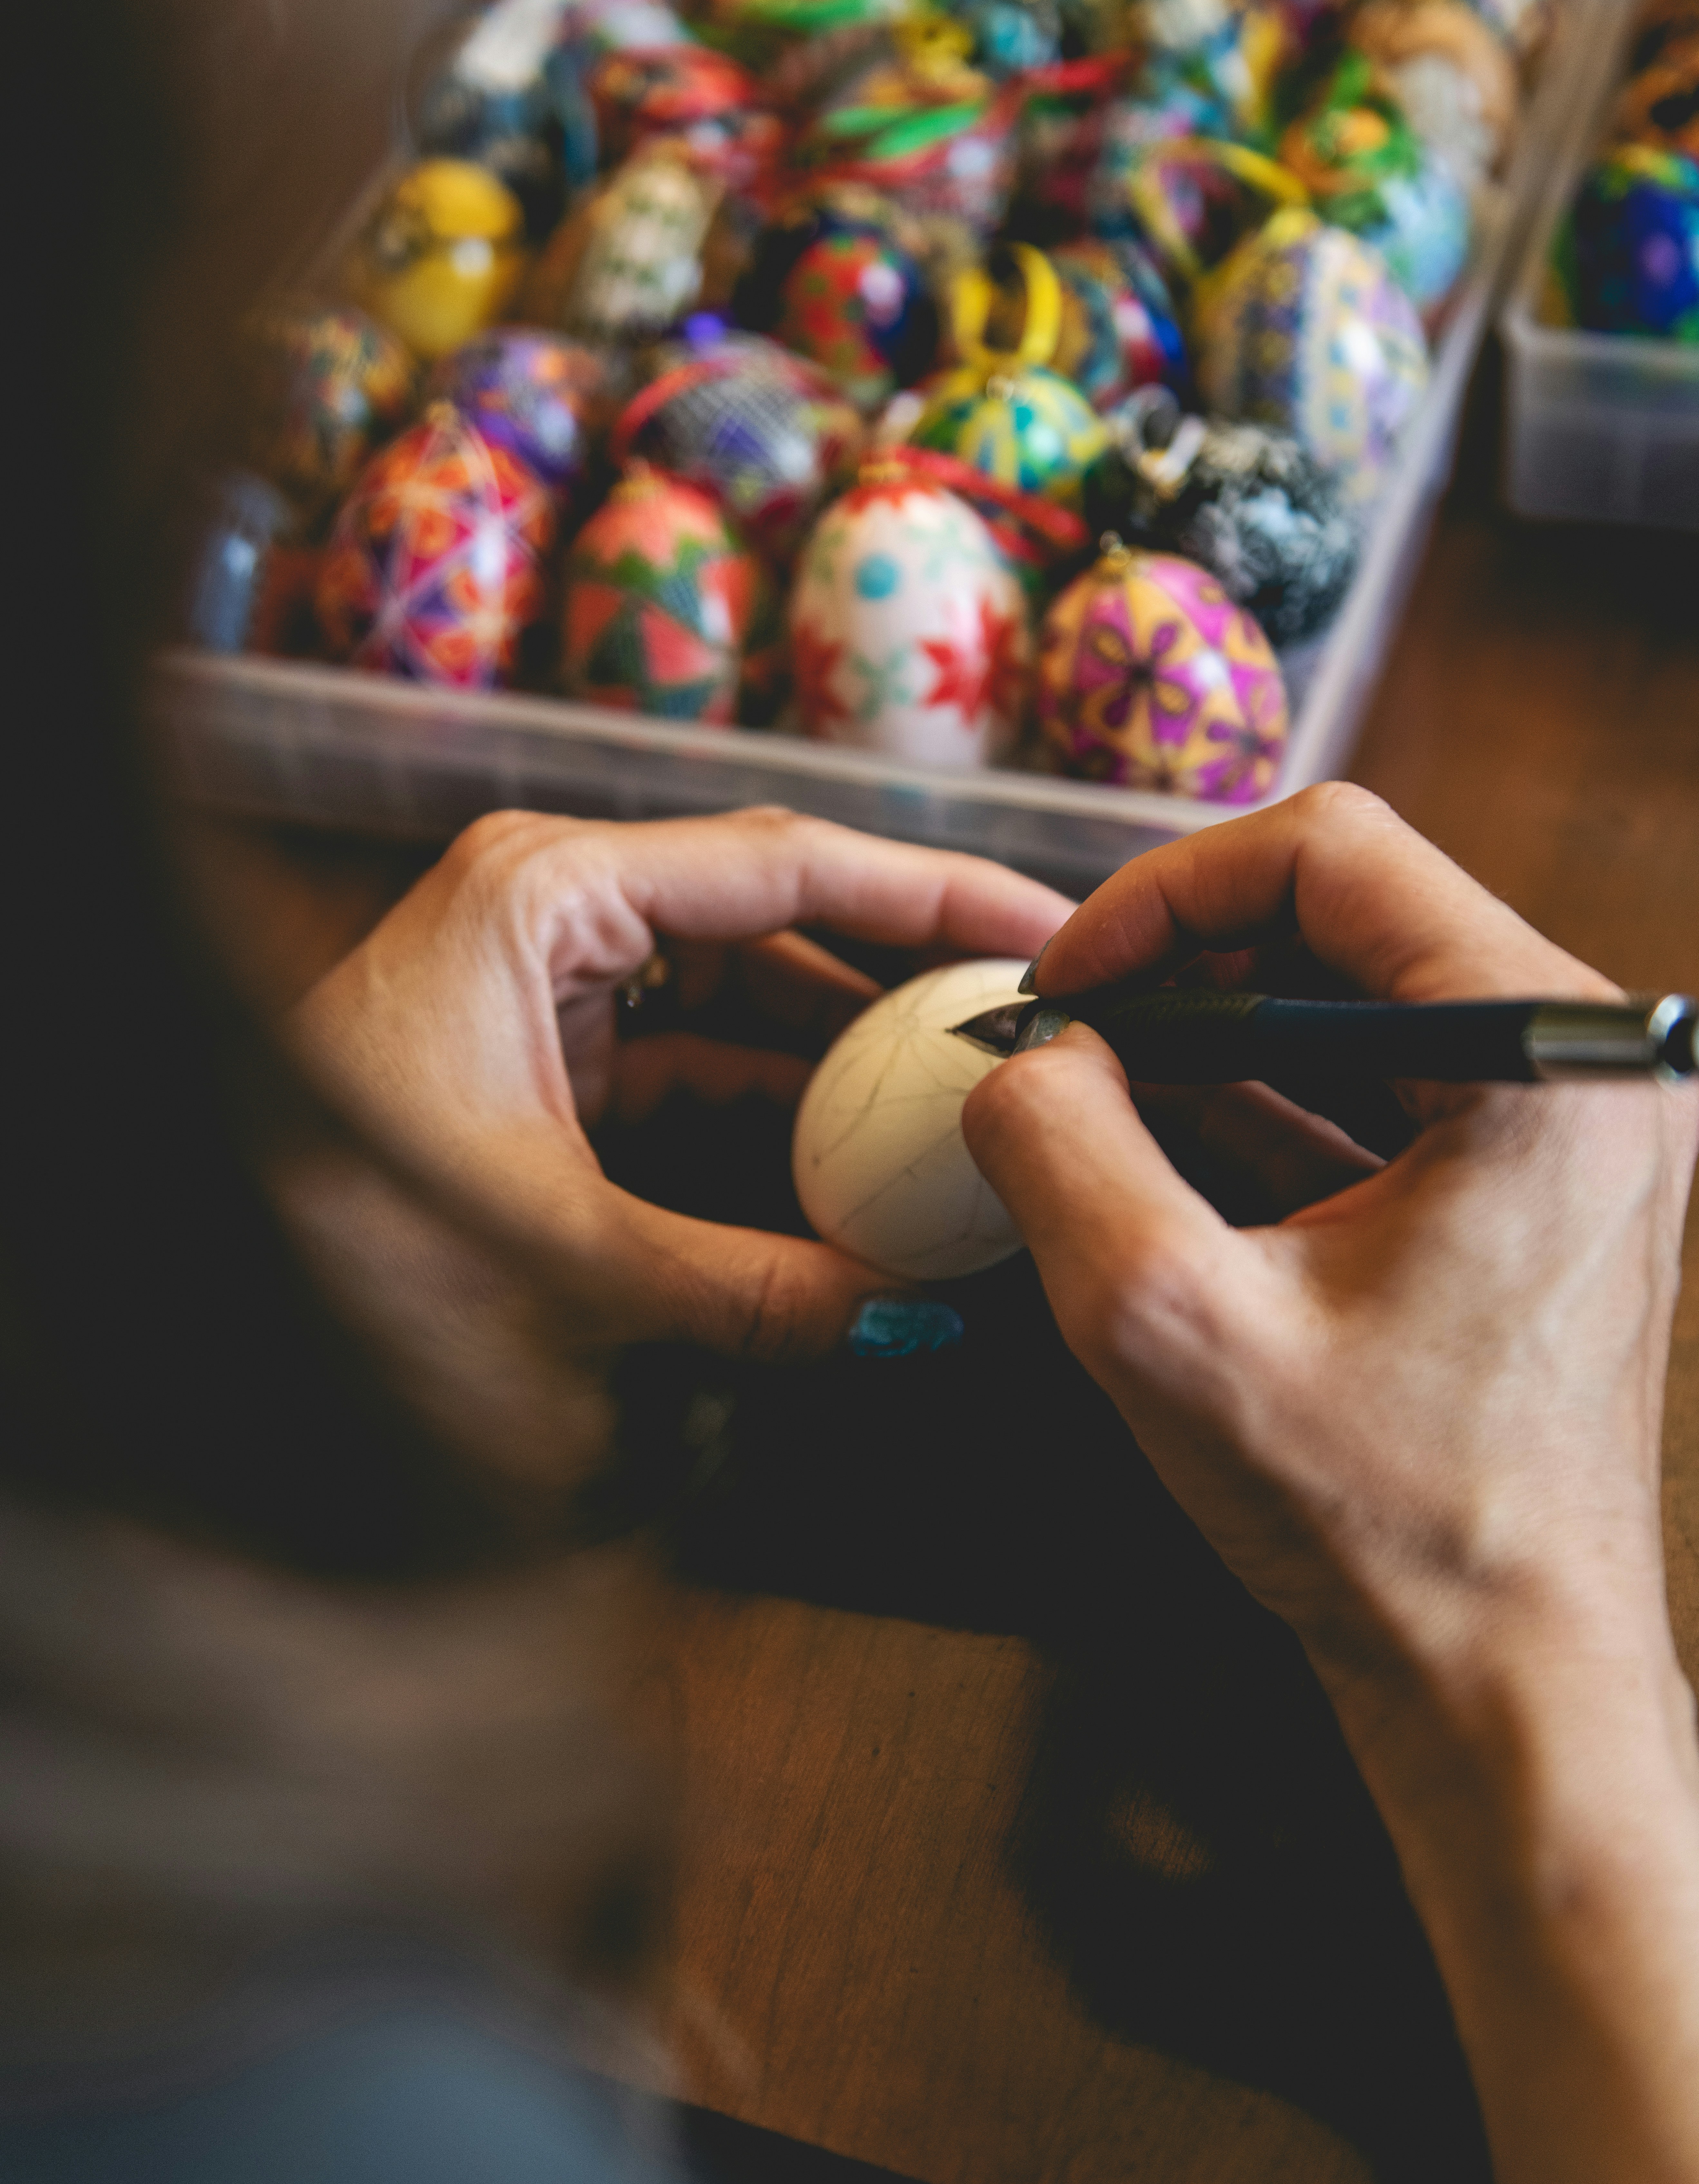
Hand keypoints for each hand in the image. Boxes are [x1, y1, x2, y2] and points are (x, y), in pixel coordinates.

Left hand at [277, 808, 1068, 1499]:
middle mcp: (557, 907)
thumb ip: (740, 1288)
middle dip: (903, 978)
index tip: (1047, 926)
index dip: (932, 894)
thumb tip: (892, 1319)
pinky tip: (859, 1157)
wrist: (220, 1267)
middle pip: (779, 917)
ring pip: (744, 994)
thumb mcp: (560, 1255)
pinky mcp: (551, 1048)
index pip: (787, 864)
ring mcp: (553, 977)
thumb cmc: (343, 1218)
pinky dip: (774, 1106)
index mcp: (549, 891)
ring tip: (965, 1098)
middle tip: (1029, 1024)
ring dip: (847, 1054)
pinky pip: (695, 1057)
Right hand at [964, 782, 1695, 1707]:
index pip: (1333, 851)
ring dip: (1211, 1034)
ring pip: (1357, 996)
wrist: (1502, 1685)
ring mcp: (1574, 1131)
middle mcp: (1590, 1072)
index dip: (1164, 893)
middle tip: (1061, 1039)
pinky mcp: (1535, 1190)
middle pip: (1350, 911)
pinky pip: (1383, 1085)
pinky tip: (1160, 1147)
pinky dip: (1265, 1099)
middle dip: (1179, 963)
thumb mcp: (1162, 1322)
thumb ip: (1060, 1149)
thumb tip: (1019, 1053)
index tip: (1064, 983)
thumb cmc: (1376, 1526)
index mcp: (1546, 1064)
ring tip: (1091, 1095)